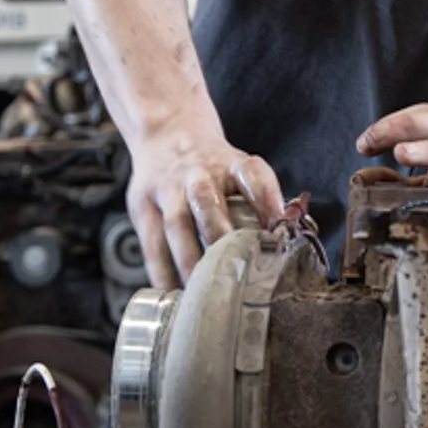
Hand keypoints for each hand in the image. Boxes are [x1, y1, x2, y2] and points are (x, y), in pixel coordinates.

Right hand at [128, 109, 284, 287]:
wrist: (167, 135)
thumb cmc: (214, 167)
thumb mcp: (240, 168)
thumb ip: (261, 199)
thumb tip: (284, 239)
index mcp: (230, 164)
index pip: (251, 174)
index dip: (265, 198)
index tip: (277, 226)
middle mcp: (198, 174)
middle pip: (206, 201)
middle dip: (219, 236)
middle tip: (233, 271)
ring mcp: (167, 189)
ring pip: (177, 224)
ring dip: (189, 260)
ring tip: (200, 292)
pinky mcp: (143, 206)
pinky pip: (151, 242)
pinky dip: (161, 271)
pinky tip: (172, 292)